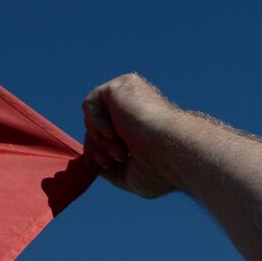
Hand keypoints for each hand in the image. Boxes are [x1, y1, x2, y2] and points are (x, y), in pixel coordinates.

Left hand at [82, 73, 185, 198]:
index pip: (106, 134)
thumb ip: (110, 167)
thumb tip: (92, 163)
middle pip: (95, 126)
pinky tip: (115, 133)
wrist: (171, 151)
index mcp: (140, 124)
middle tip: (112, 161)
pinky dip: (95, 123)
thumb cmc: (159, 169)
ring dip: (99, 141)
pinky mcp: (119, 86)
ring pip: (91, 117)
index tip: (100, 166)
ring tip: (121, 151)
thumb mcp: (129, 174)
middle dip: (96, 148)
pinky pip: (90, 104)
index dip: (97, 151)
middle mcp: (134, 106)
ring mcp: (128, 94)